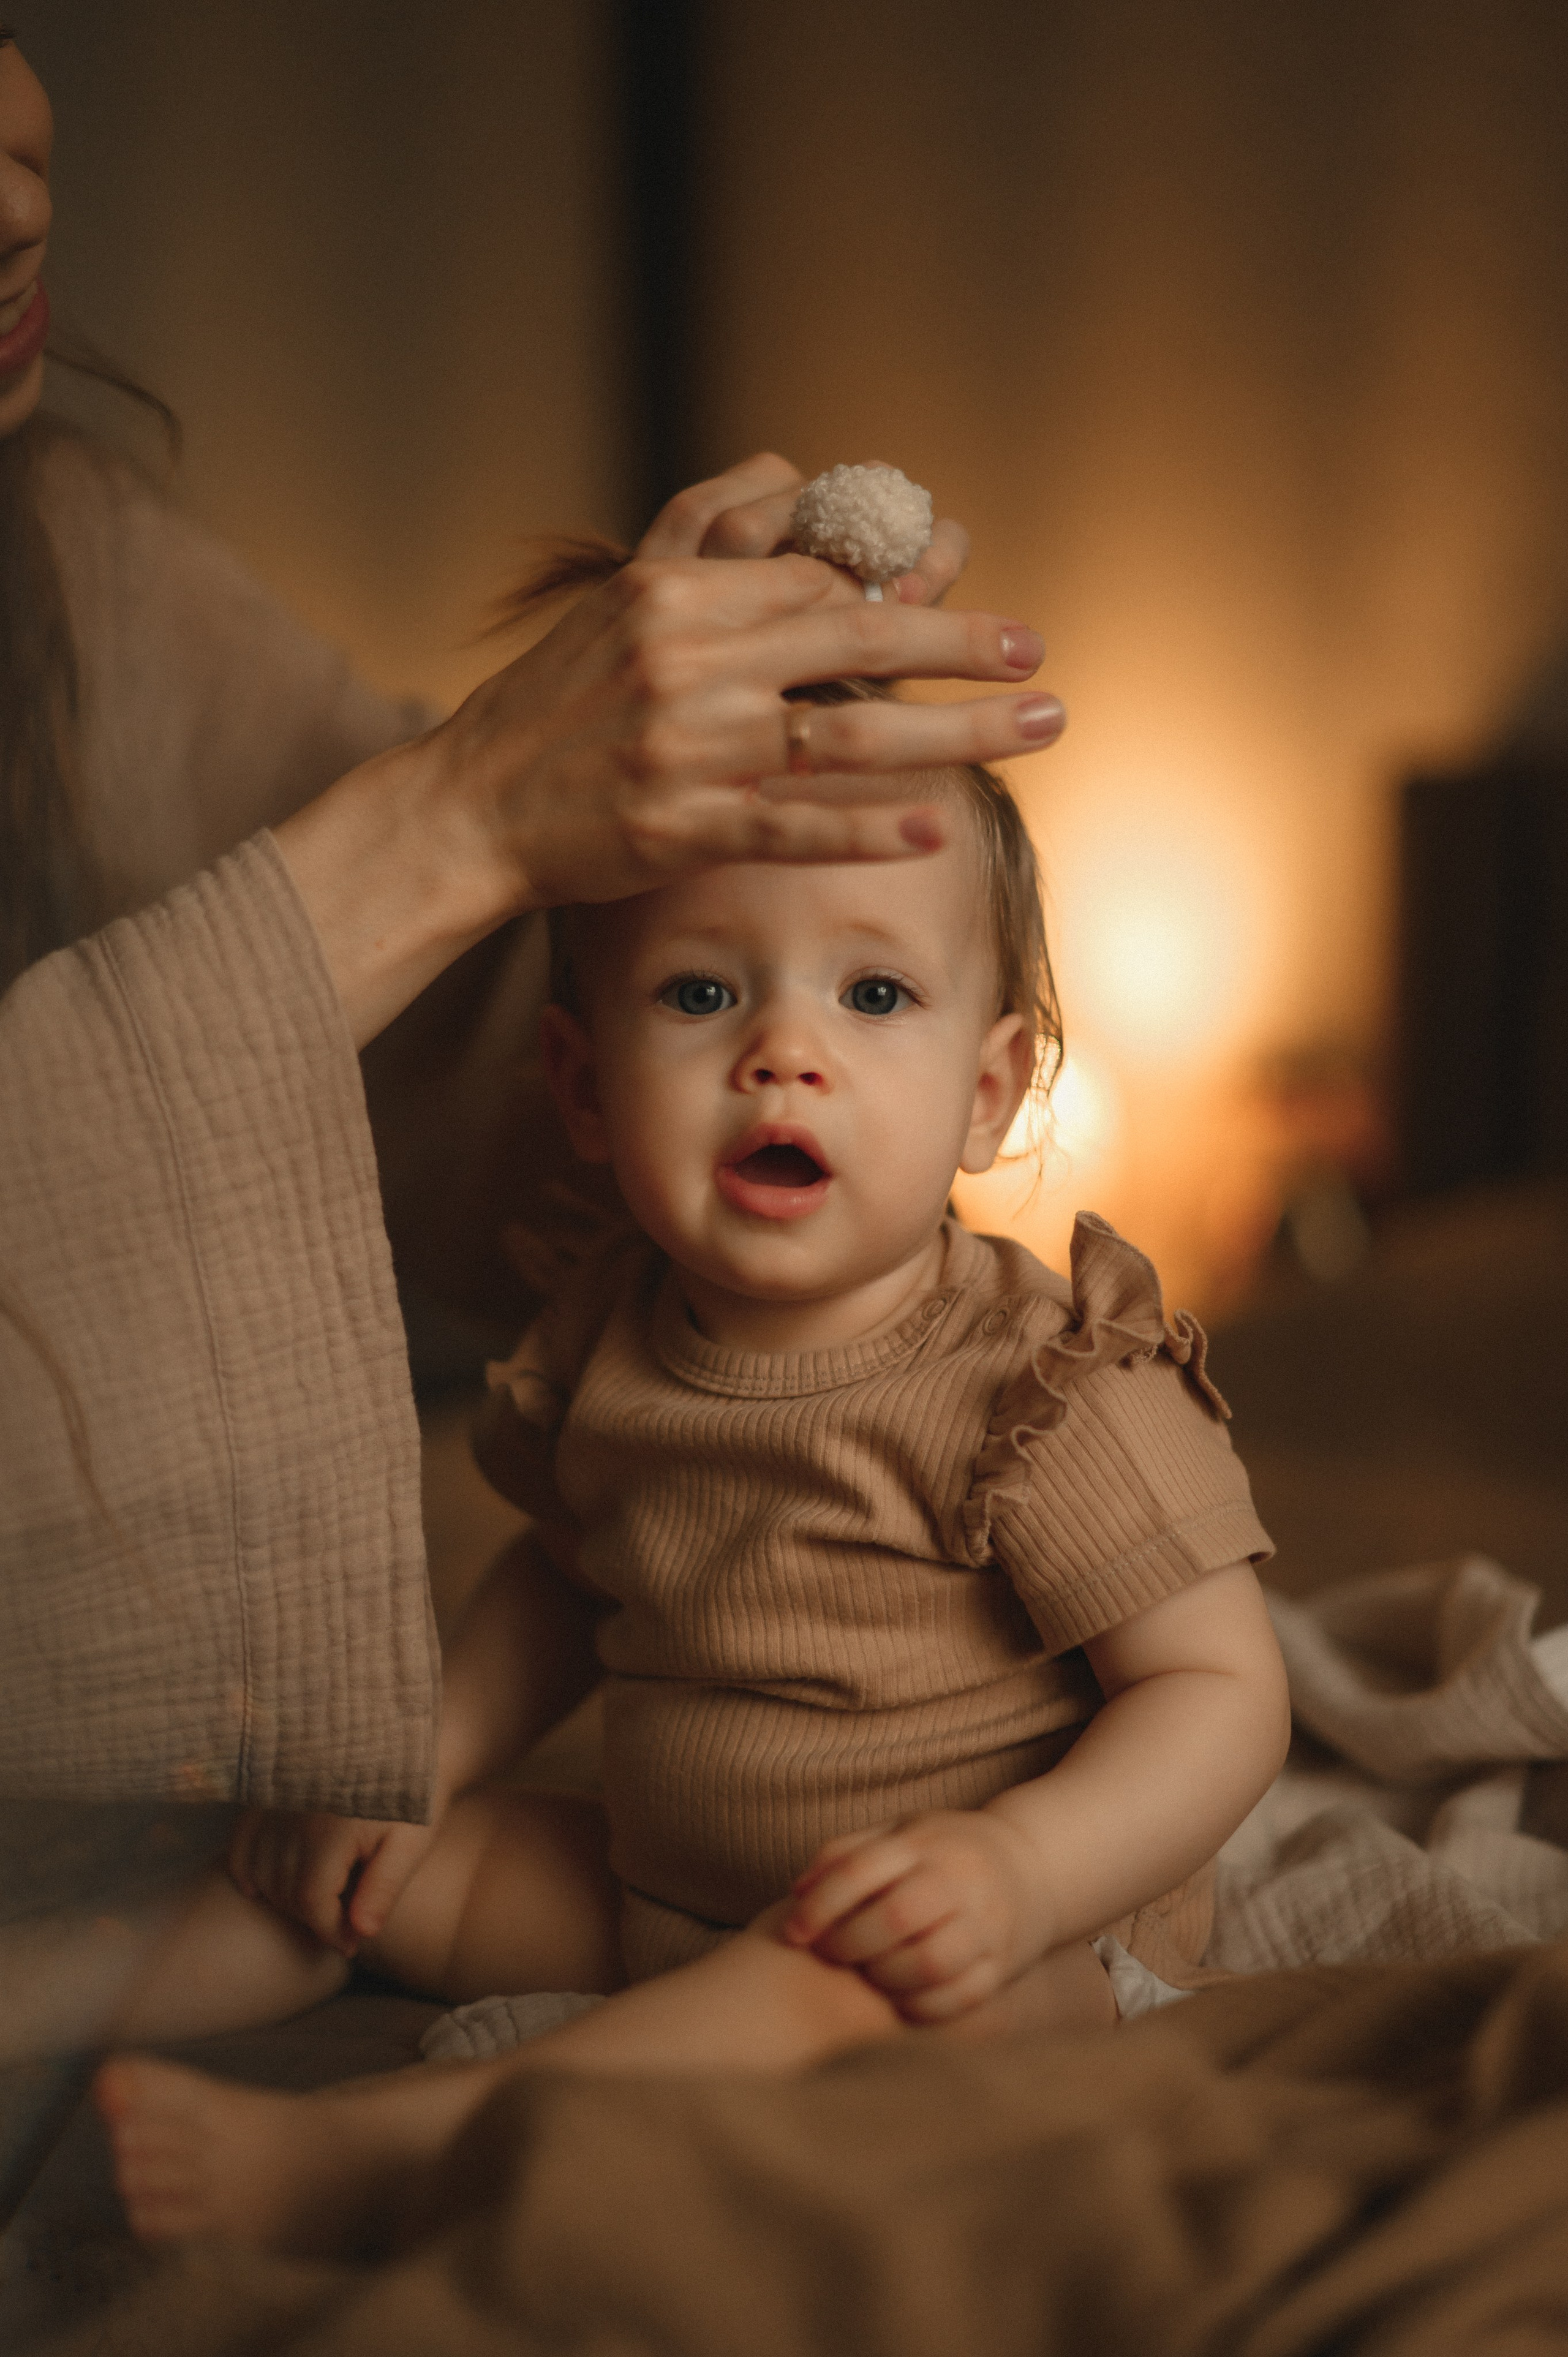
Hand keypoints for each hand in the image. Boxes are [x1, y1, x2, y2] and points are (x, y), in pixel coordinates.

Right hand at [226, 1805, 439, 1957]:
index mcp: (328, 1830)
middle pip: (284, 1890)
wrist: (408, 1735)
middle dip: (312, 1918)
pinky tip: (262, 1888)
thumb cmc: (415, 1793)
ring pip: (261, 1872)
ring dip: (284, 1898)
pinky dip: (248, 1867)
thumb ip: (385, 1888)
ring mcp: (276, 1800)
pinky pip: (242, 1840)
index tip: (352, 1944)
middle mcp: (292, 1815)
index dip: (330, 1931)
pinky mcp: (268, 1791)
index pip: (310, 1902)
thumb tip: (360, 1935)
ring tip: (321, 1904)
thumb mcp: (412, 1842)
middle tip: (342, 1927)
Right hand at [440, 464, 1057, 916]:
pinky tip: (937, 823)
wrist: (467, 806)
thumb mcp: (618, 592)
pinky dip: (868, 826)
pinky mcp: (683, 828)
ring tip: (1036, 723)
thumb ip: (707, 525)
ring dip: (957, 731)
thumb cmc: (551, 703)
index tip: (967, 594)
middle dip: (960, 641)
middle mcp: (689, 662)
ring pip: (849, 732)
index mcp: (676, 596)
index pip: (813, 580)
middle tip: (1035, 647)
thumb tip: (794, 468)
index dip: (901, 585)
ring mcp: (689, 749)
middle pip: (855, 638)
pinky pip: (795, 825)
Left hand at [781, 1807, 1052, 2023]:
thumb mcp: (899, 1835)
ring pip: (928, 1963)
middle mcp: (958, 1878)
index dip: (819, 1906)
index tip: (794, 1932)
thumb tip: (797, 1892)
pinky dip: (923, 2006)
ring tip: (870, 1974)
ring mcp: (986, 1922)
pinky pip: (961, 1997)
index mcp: (924, 1843)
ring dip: (885, 1978)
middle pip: (893, 1918)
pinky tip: (902, 1998)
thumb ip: (846, 1854)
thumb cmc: (943, 1853)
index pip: (860, 1870)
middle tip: (831, 1955)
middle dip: (849, 1945)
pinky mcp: (1004, 1963)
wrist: (1031, 1866)